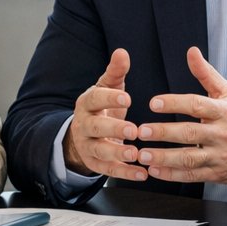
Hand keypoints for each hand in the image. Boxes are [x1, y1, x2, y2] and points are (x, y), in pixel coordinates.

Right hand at [64, 48, 146, 181]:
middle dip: (114, 129)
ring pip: (100, 151)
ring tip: (136, 154)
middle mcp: (84, 125)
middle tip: (133, 130)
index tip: (128, 98)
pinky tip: (142, 173)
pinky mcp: (94, 164)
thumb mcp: (107, 88)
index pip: (95, 99)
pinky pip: (108, 171)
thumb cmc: (102, 107)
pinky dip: (125, 173)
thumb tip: (122, 52)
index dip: (110, 98)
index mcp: (87, 103)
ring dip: (118, 154)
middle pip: (96, 127)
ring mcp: (87, 146)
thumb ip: (115, 72)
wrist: (84, 135)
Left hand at [133, 47, 226, 184]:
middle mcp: (223, 134)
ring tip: (143, 154)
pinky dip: (172, 175)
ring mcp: (220, 156)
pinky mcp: (217, 173)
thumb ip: (206, 74)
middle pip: (190, 133)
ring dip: (164, 157)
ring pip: (189, 158)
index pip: (197, 105)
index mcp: (224, 111)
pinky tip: (155, 170)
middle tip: (141, 131)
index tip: (154, 103)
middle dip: (164, 133)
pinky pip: (192, 176)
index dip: (174, 103)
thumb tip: (191, 52)